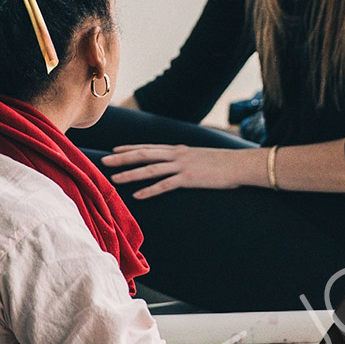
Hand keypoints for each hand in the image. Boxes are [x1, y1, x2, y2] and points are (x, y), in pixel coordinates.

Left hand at [104, 144, 264, 198]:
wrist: (240, 164)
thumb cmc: (224, 163)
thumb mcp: (201, 156)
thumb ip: (187, 159)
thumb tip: (180, 164)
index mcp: (179, 149)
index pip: (149, 147)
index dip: (130, 148)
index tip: (115, 150)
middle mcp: (177, 155)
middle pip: (144, 154)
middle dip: (122, 158)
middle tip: (104, 161)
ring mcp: (182, 166)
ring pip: (150, 169)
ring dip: (130, 174)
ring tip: (114, 178)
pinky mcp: (189, 179)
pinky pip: (165, 185)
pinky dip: (149, 190)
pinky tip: (137, 196)